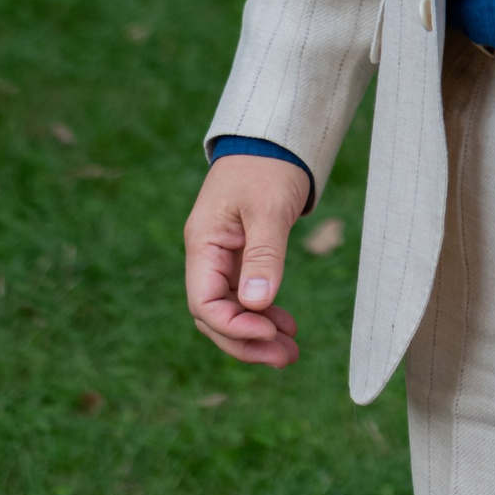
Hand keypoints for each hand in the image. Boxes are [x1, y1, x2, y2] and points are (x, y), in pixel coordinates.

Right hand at [183, 150, 312, 368]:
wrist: (274, 136)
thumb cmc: (267, 164)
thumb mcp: (268, 208)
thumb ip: (264, 254)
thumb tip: (258, 303)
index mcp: (203, 243)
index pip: (204, 303)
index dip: (233, 327)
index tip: (268, 334)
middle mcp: (208, 255)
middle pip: (215, 315)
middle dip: (247, 342)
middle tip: (285, 358)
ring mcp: (224, 257)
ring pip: (232, 310)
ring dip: (258, 334)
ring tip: (291, 352)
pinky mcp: (242, 255)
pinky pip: (247, 296)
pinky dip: (265, 313)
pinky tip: (287, 326)